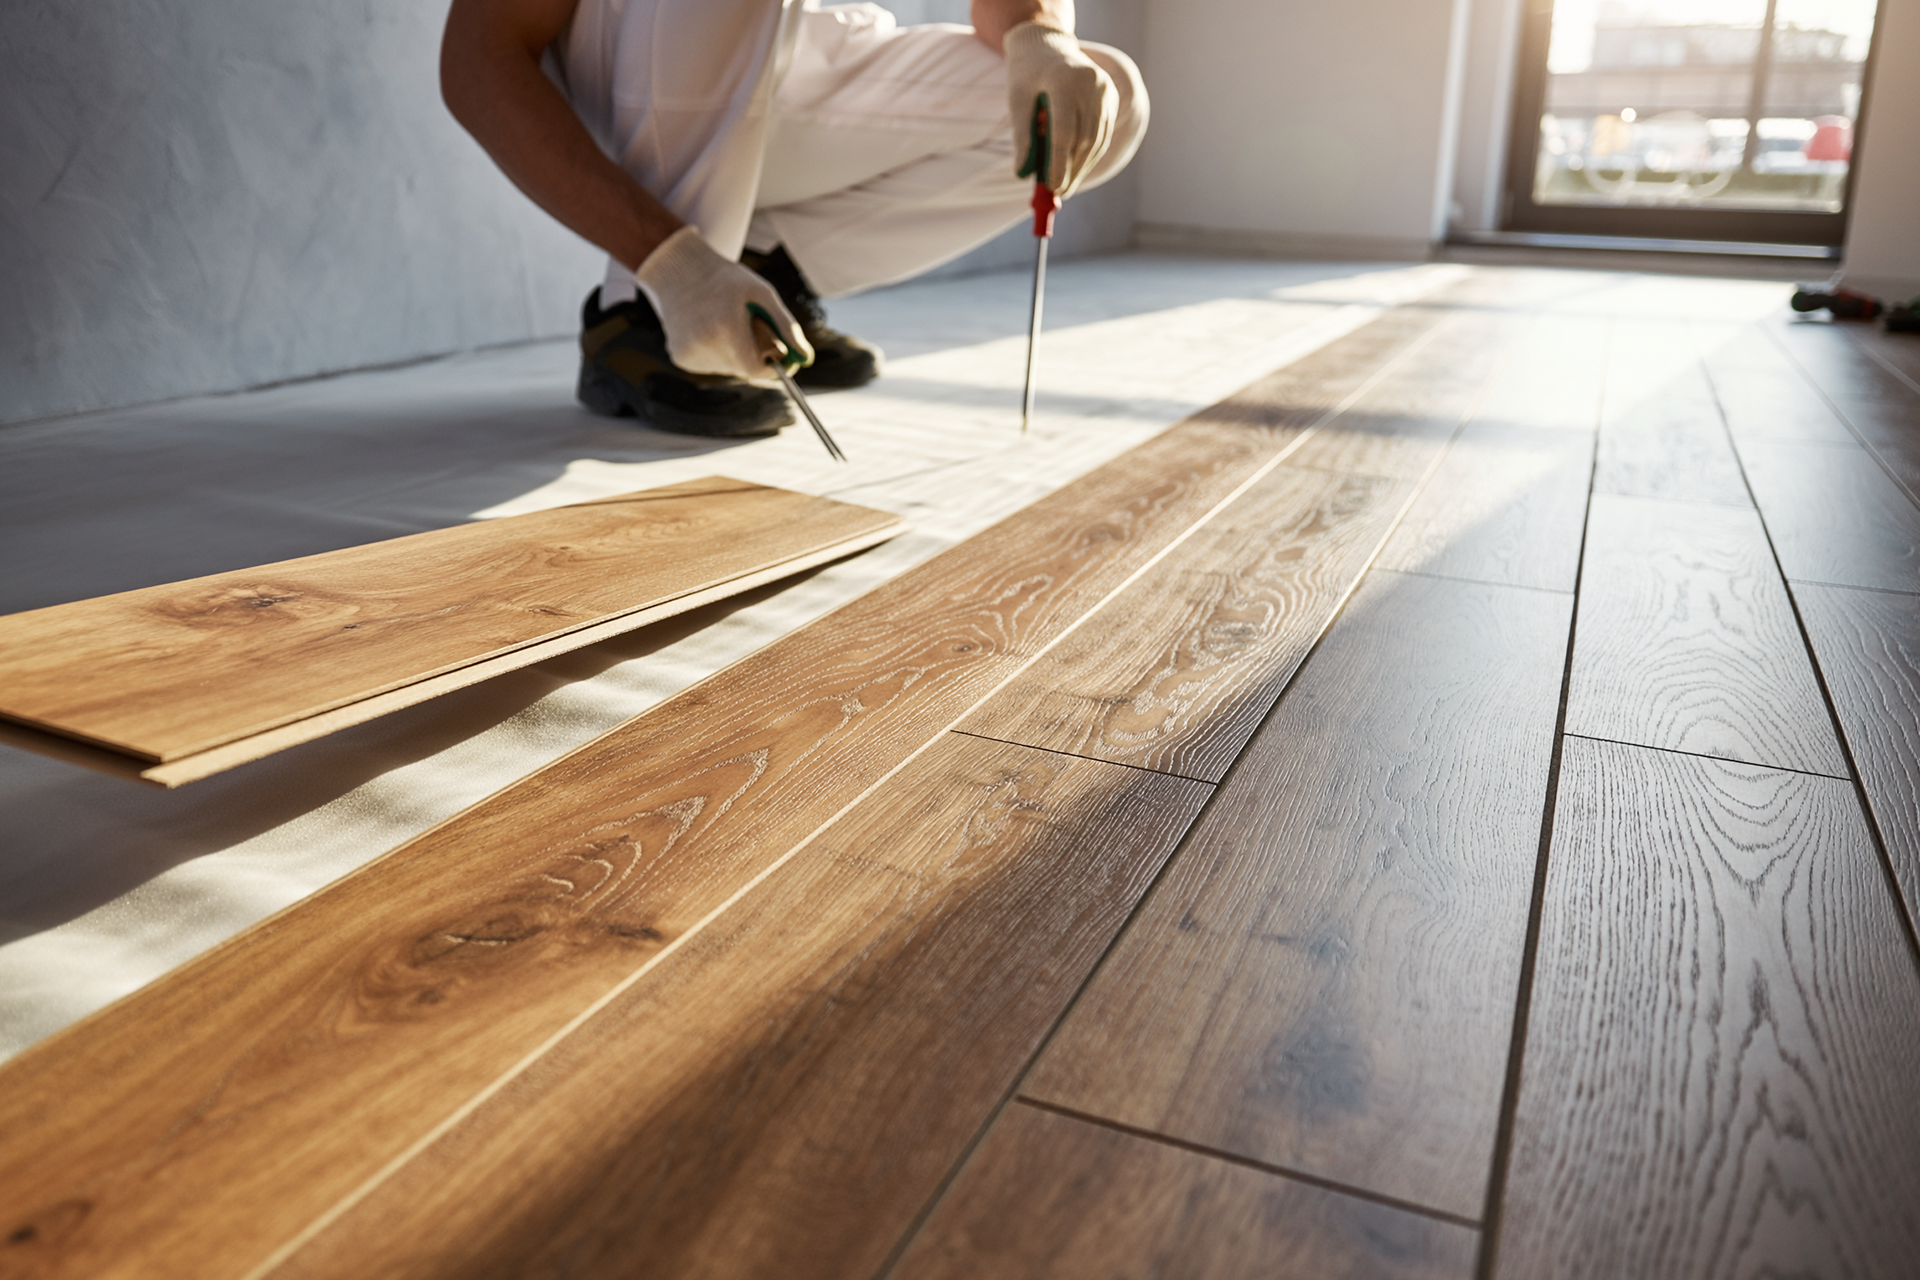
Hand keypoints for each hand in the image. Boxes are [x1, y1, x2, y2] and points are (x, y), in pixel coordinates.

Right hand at [634, 227, 813, 384]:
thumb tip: (806, 357)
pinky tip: (709, 329)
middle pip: (743, 370)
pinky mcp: (680, 357)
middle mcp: (705, 346)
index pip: (756, 370)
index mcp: (726, 329)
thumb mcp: (762, 293)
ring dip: (735, 354)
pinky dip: (717, 353)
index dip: (771, 366)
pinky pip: (710, 365)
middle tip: (751, 329)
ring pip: (727, 369)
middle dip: (754, 355)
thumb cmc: (725, 279)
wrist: (679, 269)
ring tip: (725, 323)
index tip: (779, 355)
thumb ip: (786, 326)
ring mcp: (689, 354)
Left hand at [1003, 21, 1117, 194]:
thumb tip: (1022, 174)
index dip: (1059, 164)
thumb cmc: (1026, 73)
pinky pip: (1103, 133)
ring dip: (1083, 167)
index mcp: (1065, 81)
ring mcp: (1105, 89)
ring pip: (1097, 140)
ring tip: (1067, 185)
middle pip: (1085, 140)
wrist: (1047, 43)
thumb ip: (1022, 136)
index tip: (1052, 188)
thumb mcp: (1017, 100)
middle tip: (1059, 193)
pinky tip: (1078, 167)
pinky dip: (1091, 154)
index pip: (1065, 133)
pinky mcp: (1111, 96)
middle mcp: (1092, 84)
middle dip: (1072, 171)